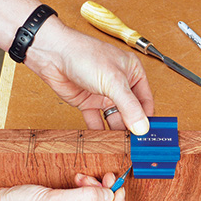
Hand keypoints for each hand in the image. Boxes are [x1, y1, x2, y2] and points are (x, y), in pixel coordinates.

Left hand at [0, 0, 153, 134]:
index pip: (146, 101)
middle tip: (133, 145)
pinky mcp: (88, 103)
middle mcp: (119, 84)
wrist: (53, 54)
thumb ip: (129, 106)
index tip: (147, 136)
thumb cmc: (84, 55)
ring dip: (115, 131)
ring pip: (114, 118)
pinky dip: (99, 132)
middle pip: (130, 112)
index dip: (147, 118)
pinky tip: (102, 141)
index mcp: (132, 73)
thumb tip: (142, 127)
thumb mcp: (113, 81)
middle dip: (131, 127)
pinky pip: (96, 121)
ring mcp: (103, 94)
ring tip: (119, 146)